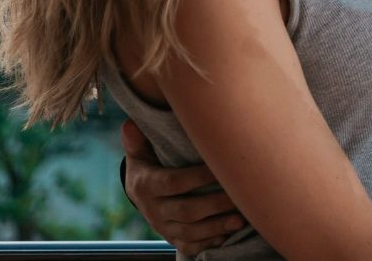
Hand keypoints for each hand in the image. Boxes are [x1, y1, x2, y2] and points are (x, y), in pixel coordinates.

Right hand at [121, 119, 244, 253]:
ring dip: (217, 227)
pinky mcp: (173, 240)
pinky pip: (191, 246)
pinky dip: (211, 242)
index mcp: (146, 186)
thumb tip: (130, 125)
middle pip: (186, 211)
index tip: (220, 168)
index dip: (198, 177)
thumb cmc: (148, 165)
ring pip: (191, 233)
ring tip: (241, 218)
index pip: (173, 182)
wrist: (141, 194)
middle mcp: (154, 210)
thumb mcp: (139, 153)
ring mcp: (164, 228)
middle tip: (239, 196)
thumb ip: (136, 141)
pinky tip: (230, 234)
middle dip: (215, 204)